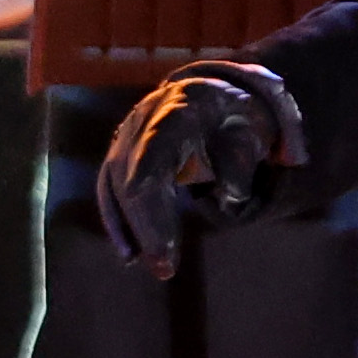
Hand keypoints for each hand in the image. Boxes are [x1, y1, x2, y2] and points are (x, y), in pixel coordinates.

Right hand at [96, 61, 307, 279]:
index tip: (158, 234)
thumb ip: (240, 161)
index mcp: (180, 108)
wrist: (214, 90)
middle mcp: (145, 117)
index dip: (152, 192)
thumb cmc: (235, 115)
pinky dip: (118, 221)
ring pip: (115, 183)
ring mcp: (127, 132)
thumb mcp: (249, 131)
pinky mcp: (119, 149)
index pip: (155, 148)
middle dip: (146, 224)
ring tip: (151, 264)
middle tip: (164, 267)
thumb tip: (229, 197)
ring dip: (130, 227)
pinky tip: (129, 253)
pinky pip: (109, 187)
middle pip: (131, 174)